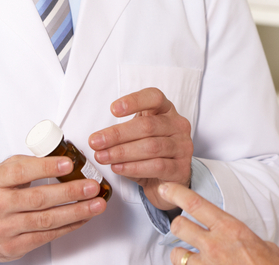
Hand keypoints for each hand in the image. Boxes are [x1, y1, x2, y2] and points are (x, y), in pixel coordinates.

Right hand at [0, 155, 106, 261]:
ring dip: (75, 211)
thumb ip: (24, 164)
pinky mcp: (12, 247)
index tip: (69, 164)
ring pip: (45, 220)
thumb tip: (59, 156)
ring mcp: (3, 229)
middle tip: (92, 186)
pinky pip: (45, 237)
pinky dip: (67, 226)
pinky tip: (82, 218)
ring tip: (96, 204)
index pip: (19, 171)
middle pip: (38, 199)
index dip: (46, 167)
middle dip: (70, 192)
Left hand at [89, 87, 193, 210]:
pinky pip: (157, 166)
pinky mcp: (182, 168)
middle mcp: (178, 125)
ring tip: (103, 157)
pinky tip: (118, 168)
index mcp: (166, 110)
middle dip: (118, 134)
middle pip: (148, 125)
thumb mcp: (138, 135)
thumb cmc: (150, 153)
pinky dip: (134, 167)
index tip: (113, 110)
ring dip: (122, 152)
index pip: (154, 98)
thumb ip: (123, 133)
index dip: (134, 101)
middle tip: (96, 142)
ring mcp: (182, 147)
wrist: (168, 180)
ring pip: (151, 147)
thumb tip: (97, 139)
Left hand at [158, 182, 278, 264]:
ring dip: (180, 253)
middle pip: (178, 225)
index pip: (196, 204)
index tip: (166, 187)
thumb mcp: (265, 246)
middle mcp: (214, 245)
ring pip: (176, 253)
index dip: (176, 193)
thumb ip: (250, 239)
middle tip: (182, 227)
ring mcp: (206, 264)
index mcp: (230, 228)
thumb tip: (253, 242)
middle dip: (177, 225)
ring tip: (189, 255)